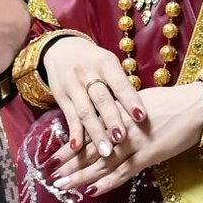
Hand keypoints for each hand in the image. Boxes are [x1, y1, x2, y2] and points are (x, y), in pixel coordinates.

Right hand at [41, 35, 146, 159]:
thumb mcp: (109, 65)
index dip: (130, 100)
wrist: (62, 50)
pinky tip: (78, 147)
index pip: (119, 84)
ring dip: (95, 132)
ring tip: (106, 152)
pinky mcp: (60, 97)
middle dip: (112, 120)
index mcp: (105, 63)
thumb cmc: (95, 63)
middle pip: (101, 99)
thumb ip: (122, 86)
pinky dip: (74, 132)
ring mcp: (72, 85)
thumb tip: (142, 113)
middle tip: (122, 139)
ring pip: (85, 111)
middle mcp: (87, 73)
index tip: (141, 117)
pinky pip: (69, 116)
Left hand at [51, 83, 202, 196]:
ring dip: (80, 176)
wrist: (196, 108)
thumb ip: (119, 112)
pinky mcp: (148, 156)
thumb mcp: (138, 102)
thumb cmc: (170, 102)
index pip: (87, 133)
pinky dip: (107, 182)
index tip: (52, 157)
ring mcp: (134, 144)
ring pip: (101, 163)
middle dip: (68, 163)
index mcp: (117, 114)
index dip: (69, 147)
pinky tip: (92, 190)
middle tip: (49, 175)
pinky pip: (123, 172)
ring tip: (62, 186)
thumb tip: (104, 119)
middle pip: (89, 149)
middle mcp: (121, 129)